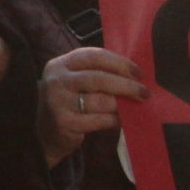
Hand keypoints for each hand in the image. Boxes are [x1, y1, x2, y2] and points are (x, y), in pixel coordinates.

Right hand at [35, 46, 147, 166]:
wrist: (45, 133)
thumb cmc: (68, 102)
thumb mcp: (74, 81)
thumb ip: (96, 73)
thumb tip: (134, 75)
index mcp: (60, 64)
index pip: (93, 56)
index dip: (119, 63)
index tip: (138, 72)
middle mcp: (57, 81)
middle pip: (98, 78)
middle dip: (126, 85)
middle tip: (144, 92)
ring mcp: (58, 102)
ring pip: (100, 100)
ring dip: (122, 104)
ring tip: (134, 107)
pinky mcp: (65, 123)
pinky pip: (99, 120)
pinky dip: (115, 120)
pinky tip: (122, 120)